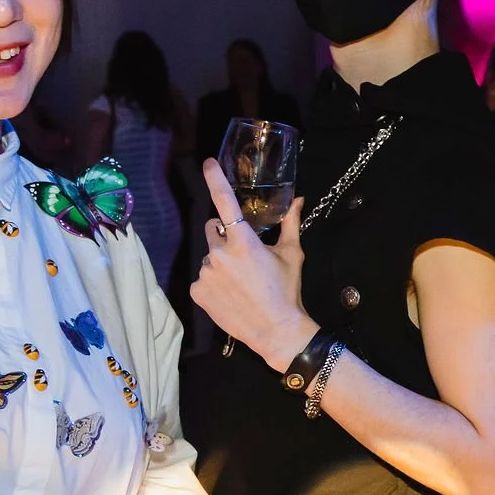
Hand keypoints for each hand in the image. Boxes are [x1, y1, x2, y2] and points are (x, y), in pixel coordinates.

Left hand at [191, 158, 318, 367]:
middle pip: (213, 229)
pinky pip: (202, 278)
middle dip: (224, 235)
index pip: (225, 202)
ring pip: (209, 256)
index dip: (215, 179)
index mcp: (243, 241)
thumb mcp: (292, 255)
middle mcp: (220, 254)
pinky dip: (213, 282)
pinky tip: (230, 294)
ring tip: (240, 282)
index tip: (208, 163)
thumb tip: (298, 199)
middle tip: (243, 254)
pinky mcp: (197, 291)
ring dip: (220, 261)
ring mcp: (205, 273)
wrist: (276, 331)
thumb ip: (290, 223)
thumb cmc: (287, 291)